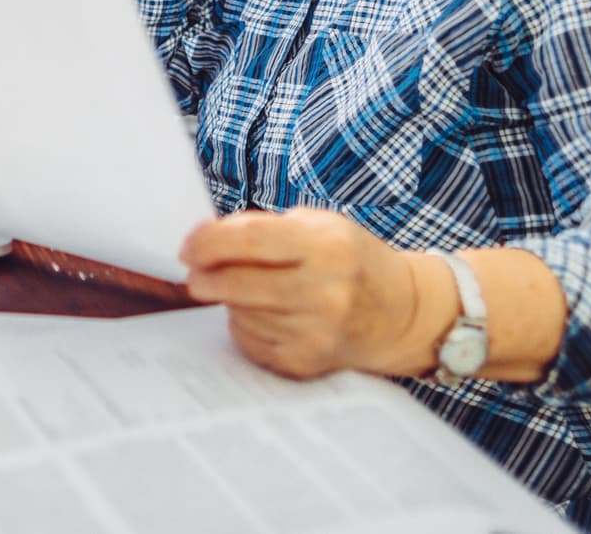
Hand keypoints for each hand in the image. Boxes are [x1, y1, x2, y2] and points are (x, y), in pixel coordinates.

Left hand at [180, 208, 426, 379]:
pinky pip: (251, 341)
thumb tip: (205, 239)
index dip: (209, 242)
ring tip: (250, 289)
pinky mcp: (306, 363)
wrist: (401, 313)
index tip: (189, 246)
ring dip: (231, 300)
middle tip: (197, 272)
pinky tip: (266, 313)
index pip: (251, 241)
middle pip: (237, 284)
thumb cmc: (353, 260)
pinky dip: (247, 325)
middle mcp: (324, 293)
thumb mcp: (320, 226)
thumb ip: (264, 228)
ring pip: (240, 314)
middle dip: (206, 276)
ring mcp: (315, 333)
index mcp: (327, 248)